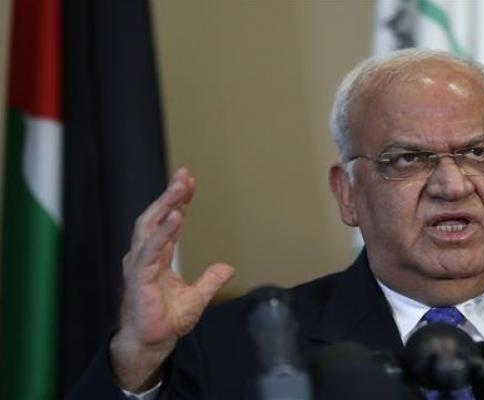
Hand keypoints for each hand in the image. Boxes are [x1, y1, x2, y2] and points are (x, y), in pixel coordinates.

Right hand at [110, 168, 233, 390]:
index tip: (190, 181)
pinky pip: (150, 250)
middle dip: (170, 194)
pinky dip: (162, 232)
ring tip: (180, 187)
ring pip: (149, 226)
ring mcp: (140, 264)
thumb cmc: (167, 320)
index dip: (179, 201)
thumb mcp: (198, 297)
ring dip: (165, 204)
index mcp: (158, 257)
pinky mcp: (139, 277)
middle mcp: (145, 255)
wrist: (152, 342)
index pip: (168, 221)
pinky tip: (176, 217)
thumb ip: (211, 280)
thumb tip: (228, 268)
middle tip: (184, 175)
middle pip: (156, 216)